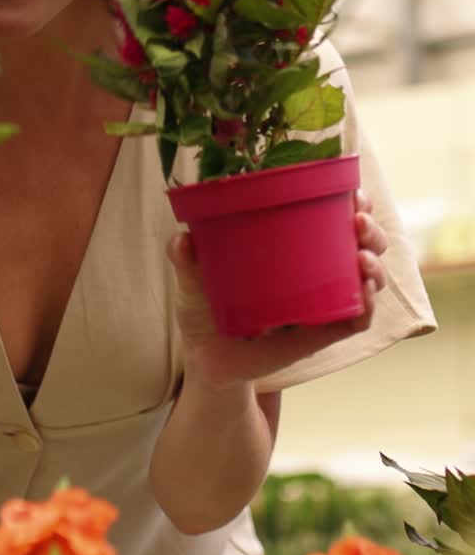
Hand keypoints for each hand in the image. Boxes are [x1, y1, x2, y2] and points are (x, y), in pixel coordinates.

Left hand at [168, 190, 386, 389]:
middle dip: (369, 229)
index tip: (355, 193)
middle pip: (358, 242)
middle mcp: (316, 269)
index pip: (332, 215)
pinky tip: (365, 295)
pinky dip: (368, 307)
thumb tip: (182, 241)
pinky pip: (356, 319)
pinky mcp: (323, 334)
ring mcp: (324, 302)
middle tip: (360, 221)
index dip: (351, 202)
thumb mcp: (194, 282)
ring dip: (373, 263)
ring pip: (365, 277)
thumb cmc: (204, 310)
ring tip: (363, 258)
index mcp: (292, 245)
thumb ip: (187, 262)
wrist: (207, 361)